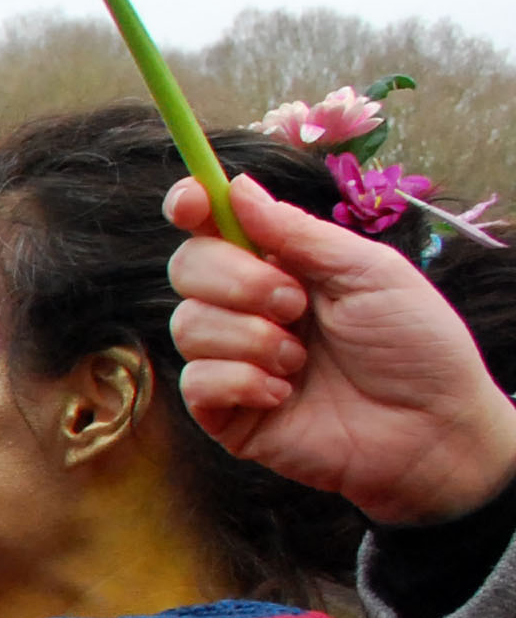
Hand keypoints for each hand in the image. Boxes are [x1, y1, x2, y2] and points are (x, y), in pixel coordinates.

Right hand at [164, 171, 515, 526]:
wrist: (431, 429)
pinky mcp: (226, 412)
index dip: (191, 206)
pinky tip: (283, 395)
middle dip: (237, 281)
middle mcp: (247, 308)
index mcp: (281, 266)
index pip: (212, 228)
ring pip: (186, 325)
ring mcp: (232, 360)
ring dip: (250, 338)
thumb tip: (236, 187)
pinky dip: (241, 381)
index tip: (192, 203)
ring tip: (301, 361)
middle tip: (296, 305)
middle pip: (187, 268)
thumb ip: (299, 233)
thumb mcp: (369, 271)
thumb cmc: (415, 346)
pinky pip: (195, 382)